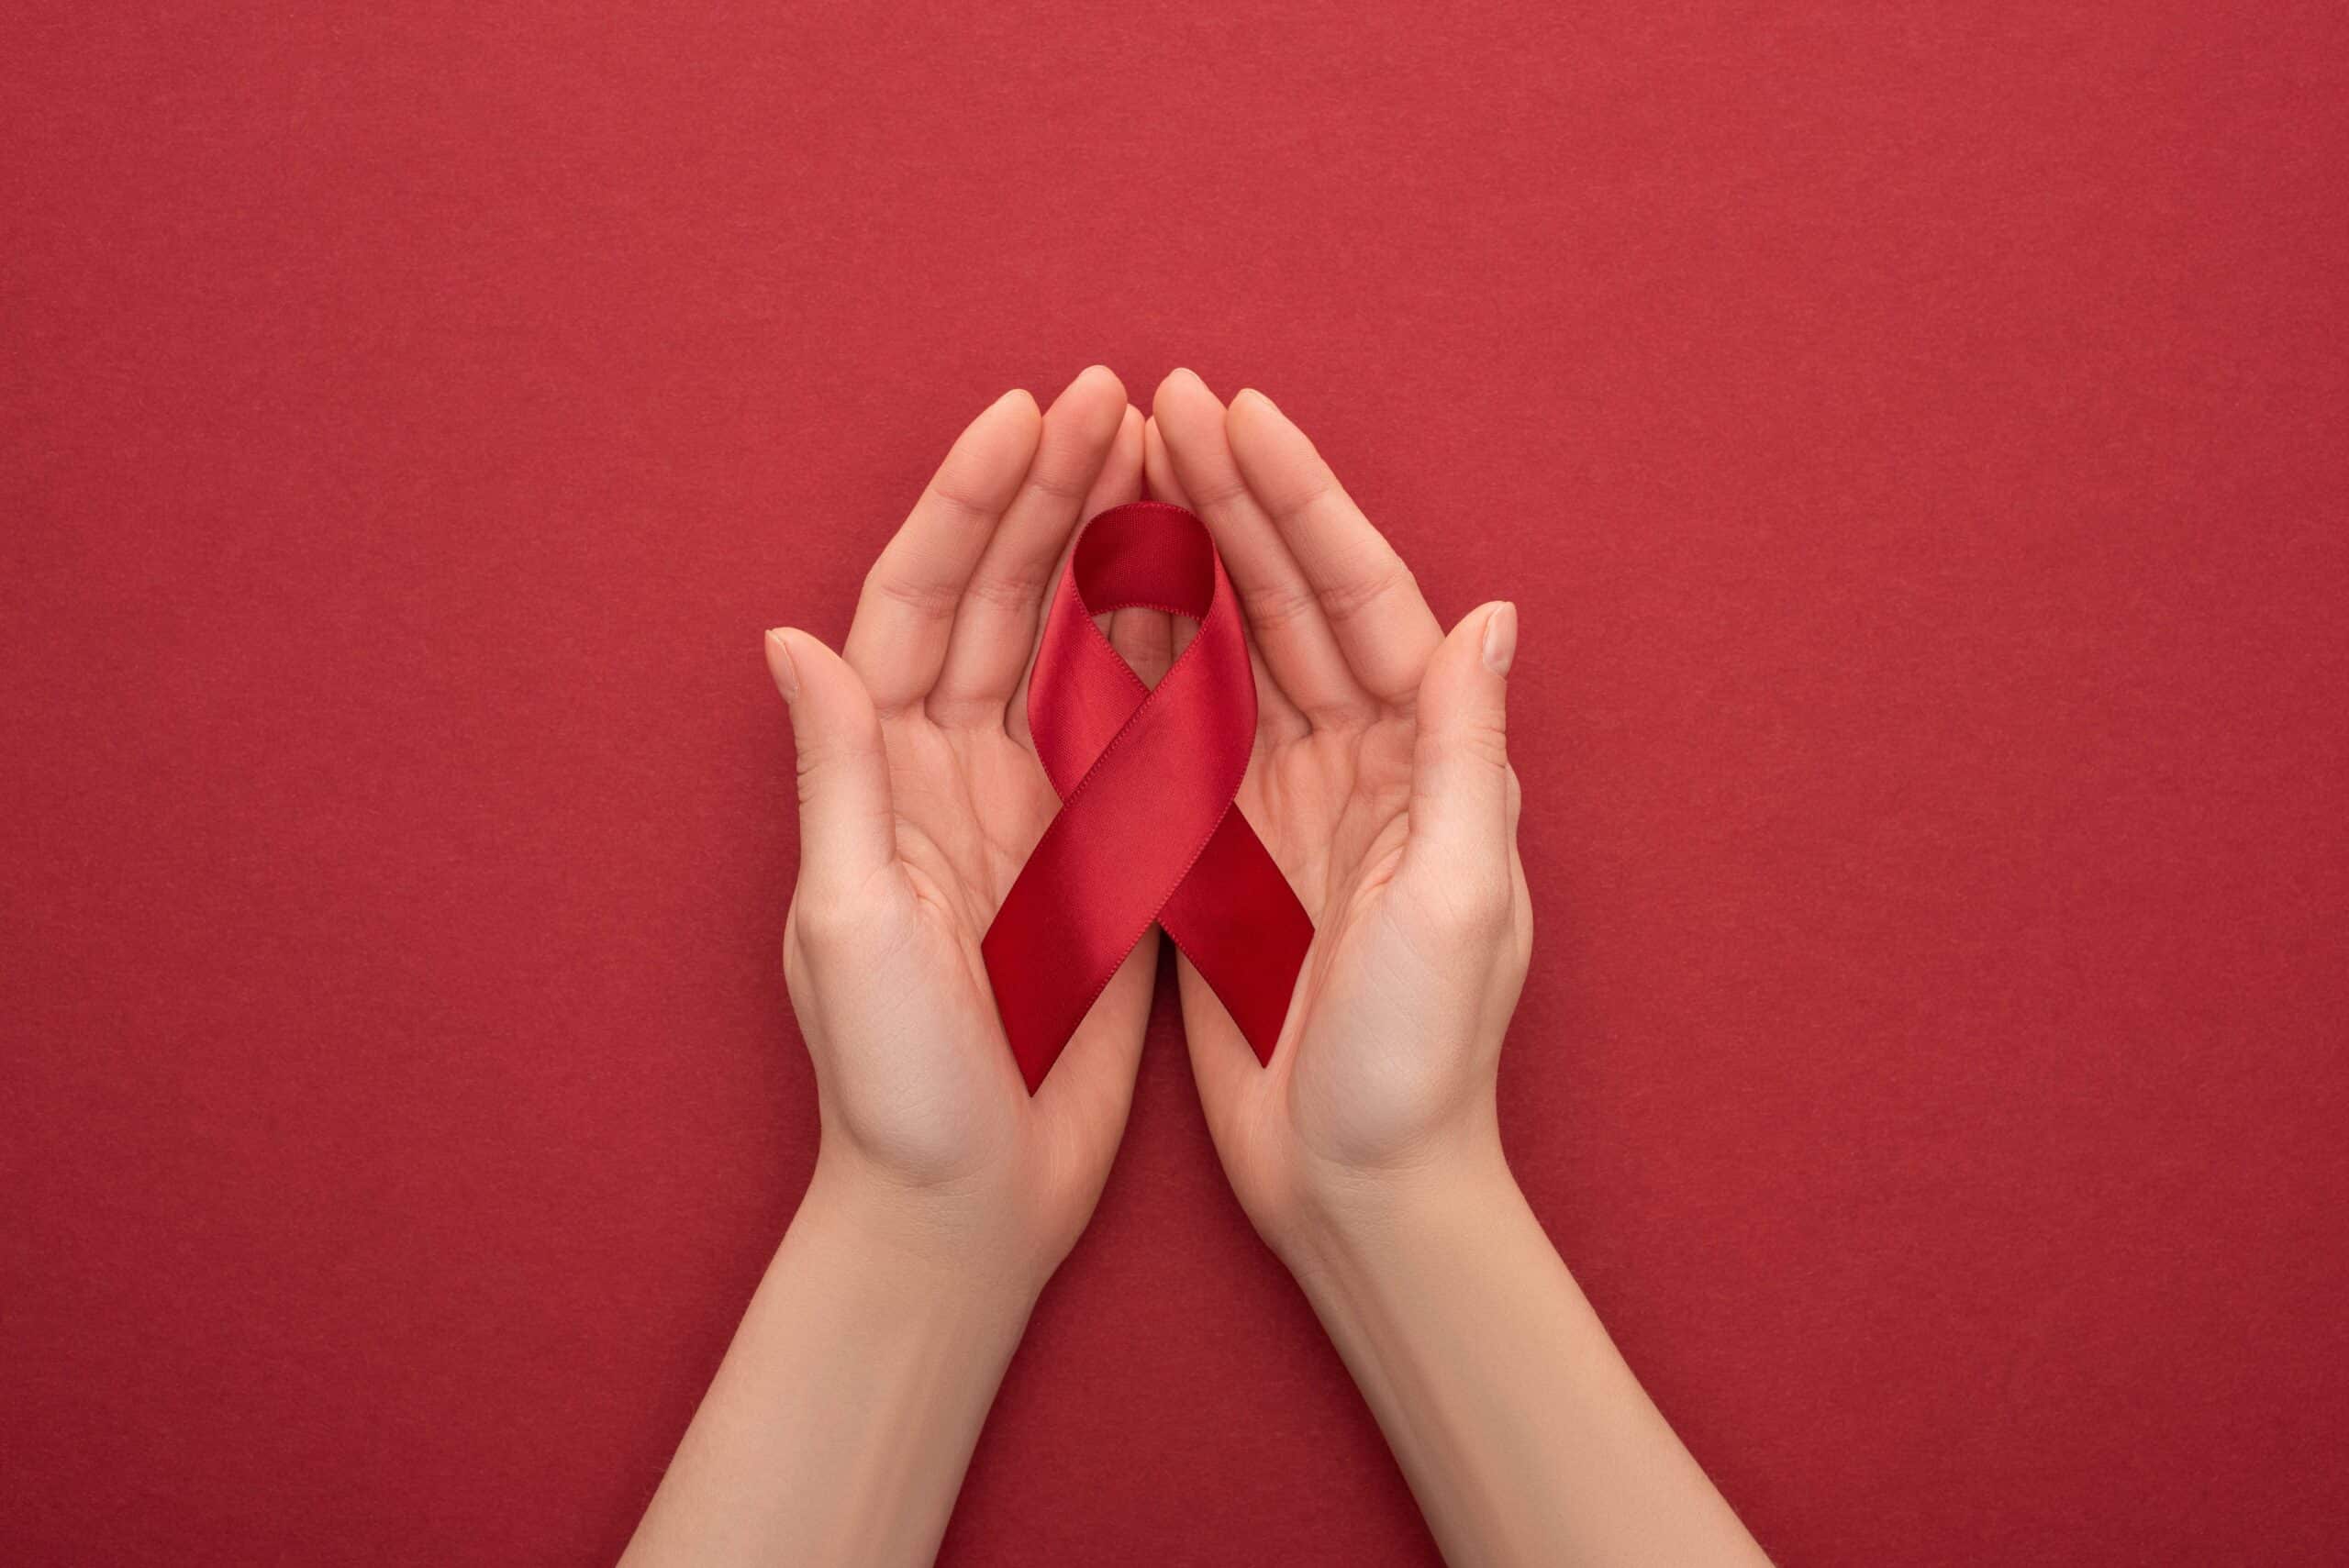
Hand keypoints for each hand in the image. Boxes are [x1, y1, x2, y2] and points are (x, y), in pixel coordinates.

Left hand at [767, 366, 1171, 1294]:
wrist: (965, 1205)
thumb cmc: (891, 1082)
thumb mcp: (851, 924)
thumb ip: (837, 778)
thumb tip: (791, 637)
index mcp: (884, 774)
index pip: (920, 601)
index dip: (972, 503)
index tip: (1032, 415)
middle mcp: (948, 771)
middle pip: (997, 598)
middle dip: (1050, 493)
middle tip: (1116, 397)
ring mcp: (1025, 807)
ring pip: (1067, 643)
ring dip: (1105, 547)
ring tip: (1159, 455)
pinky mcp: (1093, 855)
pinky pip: (1131, 726)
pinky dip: (1160, 648)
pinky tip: (1202, 584)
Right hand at [1146, 370, 1529, 1254]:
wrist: (1361, 1186)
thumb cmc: (1425, 1060)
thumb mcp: (1461, 901)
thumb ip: (1469, 755)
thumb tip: (1490, 614)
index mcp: (1427, 760)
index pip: (1360, 594)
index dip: (1299, 498)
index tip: (1235, 410)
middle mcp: (1364, 763)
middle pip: (1291, 598)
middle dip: (1231, 495)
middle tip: (1163, 400)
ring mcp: (1289, 804)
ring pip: (1230, 646)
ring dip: (1183, 553)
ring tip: (1125, 463)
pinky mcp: (1227, 854)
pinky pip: (1178, 730)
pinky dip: (1140, 656)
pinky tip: (1095, 593)